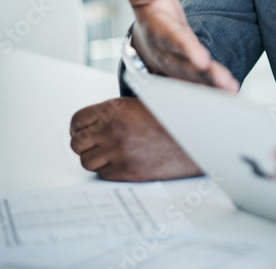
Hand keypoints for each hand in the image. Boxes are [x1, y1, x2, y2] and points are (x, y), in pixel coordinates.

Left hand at [69, 97, 202, 180]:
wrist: (198, 136)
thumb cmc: (175, 118)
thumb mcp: (144, 101)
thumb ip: (116, 109)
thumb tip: (94, 119)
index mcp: (116, 109)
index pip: (77, 121)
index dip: (78, 128)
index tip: (84, 131)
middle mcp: (114, 130)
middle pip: (77, 143)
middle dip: (85, 144)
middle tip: (97, 144)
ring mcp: (120, 152)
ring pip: (87, 161)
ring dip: (96, 158)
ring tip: (111, 153)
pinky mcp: (128, 171)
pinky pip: (103, 174)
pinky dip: (110, 170)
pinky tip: (124, 161)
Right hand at [110, 0, 238, 91]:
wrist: (150, 34)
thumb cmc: (152, 11)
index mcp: (160, 32)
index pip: (174, 41)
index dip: (187, 50)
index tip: (202, 59)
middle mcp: (168, 54)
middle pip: (187, 66)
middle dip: (204, 75)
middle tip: (223, 82)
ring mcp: (177, 67)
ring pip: (194, 79)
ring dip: (212, 86)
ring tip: (230, 90)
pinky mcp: (186, 75)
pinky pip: (199, 84)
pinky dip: (213, 90)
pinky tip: (230, 92)